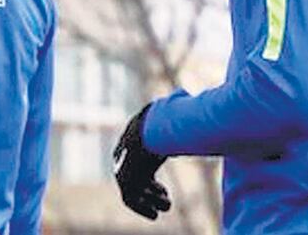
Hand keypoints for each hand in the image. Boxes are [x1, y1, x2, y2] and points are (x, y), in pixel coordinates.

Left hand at [113, 103, 171, 219]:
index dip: (153, 178)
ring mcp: (122, 166)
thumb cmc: (169, 118)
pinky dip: (144, 207)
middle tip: (166, 200)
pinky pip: (131, 198)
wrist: (153, 128)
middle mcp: (125, 153)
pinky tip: (158, 213)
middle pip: (137, 178)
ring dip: (150, 201)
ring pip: (134, 190)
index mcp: (134, 137)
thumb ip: (178, 105)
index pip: (140, 162)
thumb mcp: (172, 109)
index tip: (164, 190)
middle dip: (152, 191)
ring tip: (166, 208)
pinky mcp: (123, 176)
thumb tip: (185, 94)